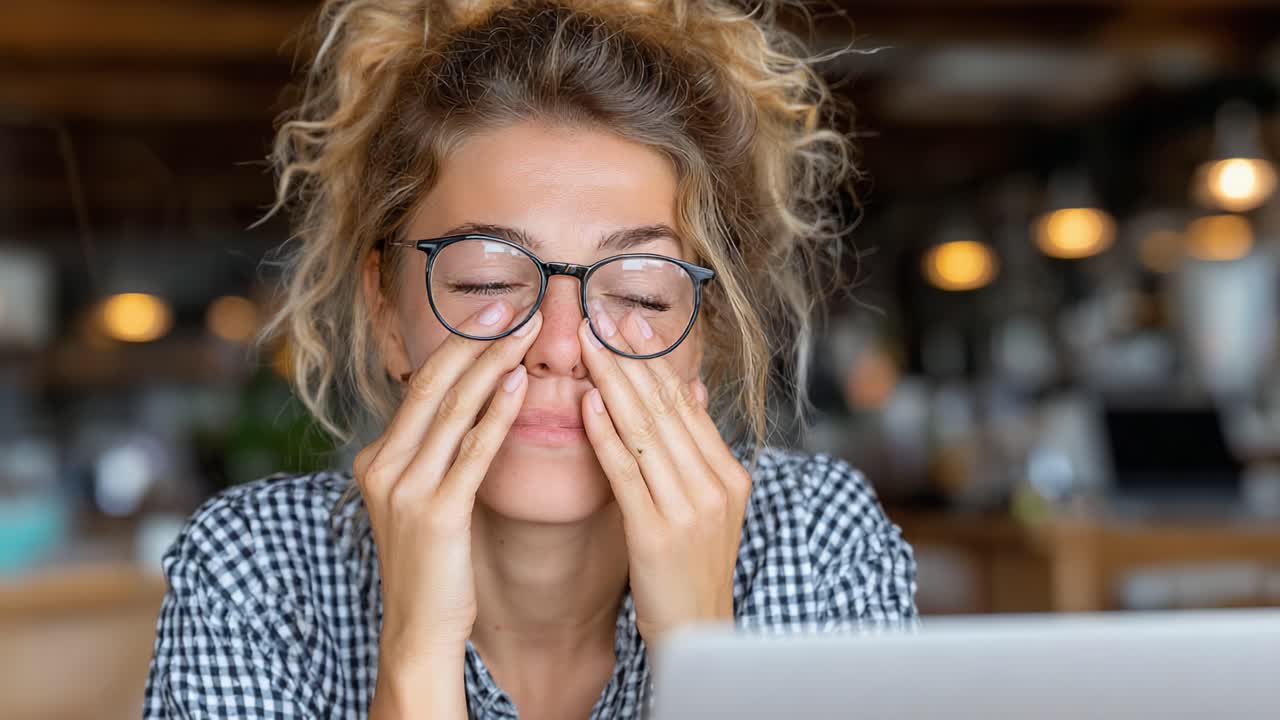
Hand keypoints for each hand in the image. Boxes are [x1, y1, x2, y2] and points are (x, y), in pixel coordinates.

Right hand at [353, 302, 541, 660]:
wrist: (417, 631)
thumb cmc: (432, 567)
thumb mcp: (422, 500)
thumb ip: (437, 456)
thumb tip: (474, 409)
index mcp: (378, 458)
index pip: (420, 387)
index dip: (458, 345)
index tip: (494, 312)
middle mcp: (384, 465)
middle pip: (433, 386)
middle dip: (475, 340)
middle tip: (515, 303)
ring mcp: (405, 488)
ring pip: (453, 410)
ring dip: (492, 364)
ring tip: (527, 331)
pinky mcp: (436, 514)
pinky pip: (471, 452)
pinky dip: (496, 414)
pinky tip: (520, 385)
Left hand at [576, 307, 751, 644]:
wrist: (697, 634)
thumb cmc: (692, 568)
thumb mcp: (708, 504)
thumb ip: (698, 446)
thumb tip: (693, 388)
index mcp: (729, 475)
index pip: (687, 405)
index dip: (655, 361)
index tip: (627, 323)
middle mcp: (715, 486)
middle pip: (667, 409)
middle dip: (631, 359)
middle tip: (599, 316)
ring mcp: (689, 509)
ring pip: (646, 432)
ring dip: (615, 383)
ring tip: (589, 345)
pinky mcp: (657, 533)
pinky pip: (626, 472)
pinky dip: (605, 434)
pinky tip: (587, 404)